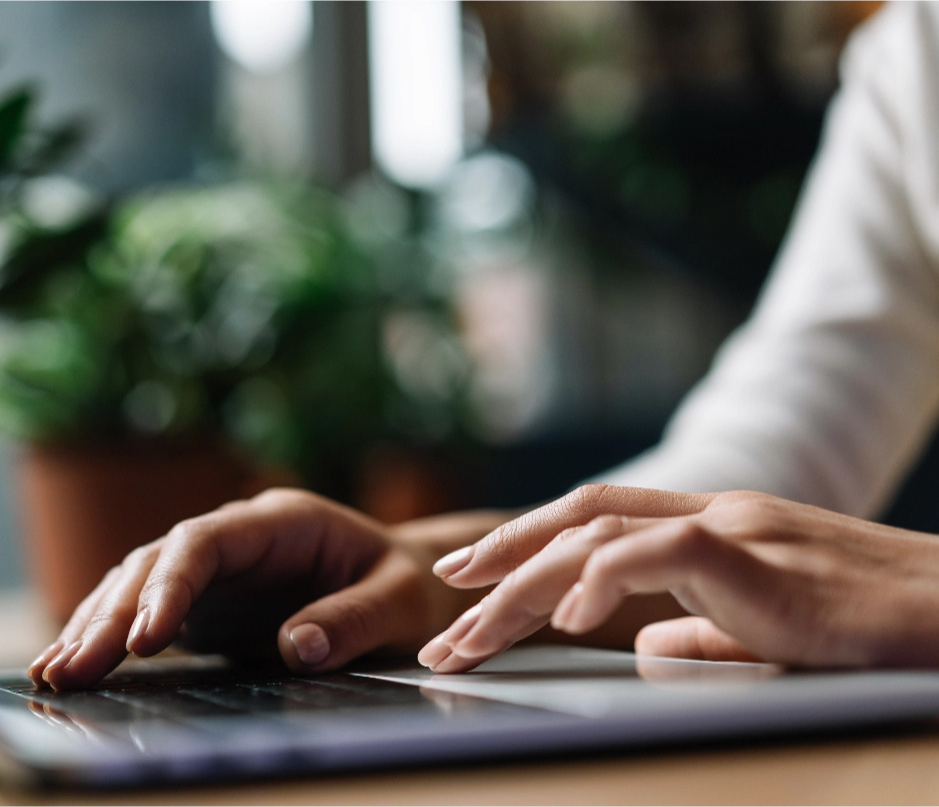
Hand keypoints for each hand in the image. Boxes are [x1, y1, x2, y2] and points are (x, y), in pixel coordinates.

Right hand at [28, 488, 503, 690]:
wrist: (410, 586)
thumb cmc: (409, 587)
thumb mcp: (400, 601)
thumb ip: (353, 619)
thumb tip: (296, 648)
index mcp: (284, 521)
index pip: (207, 540)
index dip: (170, 583)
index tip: (147, 637)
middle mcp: (241, 537)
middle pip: (160, 561)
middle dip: (115, 612)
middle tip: (74, 667)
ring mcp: (220, 569)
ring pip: (142, 583)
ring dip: (99, 624)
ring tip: (56, 673)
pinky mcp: (211, 602)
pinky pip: (151, 612)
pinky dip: (113, 636)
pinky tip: (77, 666)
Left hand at [419, 485, 938, 670]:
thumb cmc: (871, 626)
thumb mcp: (768, 627)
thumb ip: (703, 631)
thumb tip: (646, 649)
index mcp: (708, 528)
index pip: (595, 520)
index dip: (526, 543)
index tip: (472, 579)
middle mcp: (709, 513)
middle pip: (577, 519)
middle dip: (502, 558)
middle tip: (443, 598)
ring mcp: (732, 526)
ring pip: (598, 532)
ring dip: (524, 581)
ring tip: (470, 628)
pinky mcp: (757, 553)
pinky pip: (660, 554)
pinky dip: (602, 581)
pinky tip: (565, 622)